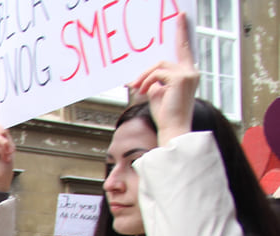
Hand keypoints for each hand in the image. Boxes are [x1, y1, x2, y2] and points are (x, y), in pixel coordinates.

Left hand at [129, 12, 197, 145]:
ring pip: (158, 66)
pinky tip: (145, 93)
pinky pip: (156, 74)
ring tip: (138, 92)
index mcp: (188, 74)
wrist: (173, 128)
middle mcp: (192, 72)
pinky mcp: (180, 78)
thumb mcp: (158, 93)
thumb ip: (156, 80)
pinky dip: (147, 82)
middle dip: (146, 72)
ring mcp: (188, 74)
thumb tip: (142, 76)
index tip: (180, 17)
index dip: (181, 32)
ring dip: (144, 79)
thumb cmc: (166, 114)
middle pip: (163, 60)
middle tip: (133, 84)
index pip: (184, 50)